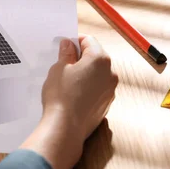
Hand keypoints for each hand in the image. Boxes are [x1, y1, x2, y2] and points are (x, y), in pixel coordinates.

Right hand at [21, 34, 117, 168]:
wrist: (66, 128)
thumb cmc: (61, 96)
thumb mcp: (59, 68)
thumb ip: (66, 53)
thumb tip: (68, 45)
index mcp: (100, 59)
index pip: (89, 41)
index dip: (75, 42)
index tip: (65, 48)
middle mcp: (110, 73)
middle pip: (96, 57)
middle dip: (81, 58)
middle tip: (63, 65)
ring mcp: (110, 90)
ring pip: (97, 74)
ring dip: (85, 74)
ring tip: (67, 82)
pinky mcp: (106, 104)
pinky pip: (98, 89)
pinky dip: (88, 88)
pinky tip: (73, 95)